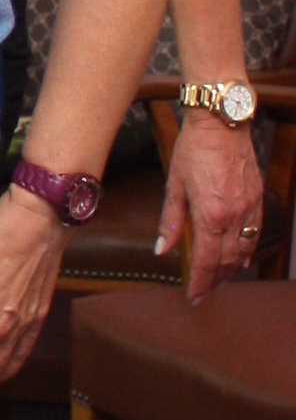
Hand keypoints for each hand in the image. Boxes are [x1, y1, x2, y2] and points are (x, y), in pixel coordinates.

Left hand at [157, 112, 264, 298]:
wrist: (222, 123)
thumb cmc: (194, 150)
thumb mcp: (174, 185)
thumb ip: (170, 221)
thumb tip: (162, 249)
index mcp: (210, 214)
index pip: (206, 260)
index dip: (200, 281)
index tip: (193, 296)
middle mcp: (234, 215)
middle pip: (227, 260)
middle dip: (215, 280)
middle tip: (204, 293)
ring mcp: (249, 207)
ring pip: (244, 249)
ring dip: (232, 269)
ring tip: (220, 280)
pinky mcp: (257, 198)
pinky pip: (255, 232)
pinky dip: (247, 249)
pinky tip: (241, 258)